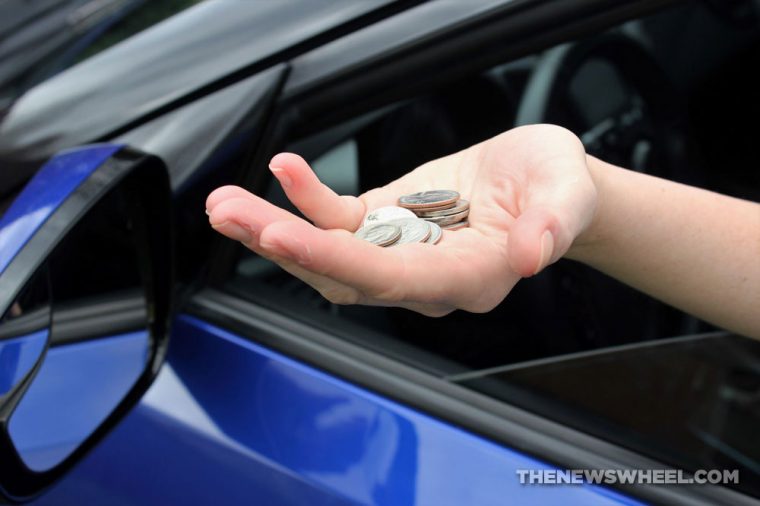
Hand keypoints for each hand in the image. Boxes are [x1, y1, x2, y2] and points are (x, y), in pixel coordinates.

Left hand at [206, 124, 596, 315]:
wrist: (541, 185)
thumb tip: (532, 256)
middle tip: (229, 214)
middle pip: (345, 274)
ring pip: (328, 255)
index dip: (337, 259)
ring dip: (275, 231)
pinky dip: (306, 198)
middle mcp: (425, 277)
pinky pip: (338, 219)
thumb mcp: (567, 193)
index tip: (283, 234)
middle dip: (285, 247)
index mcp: (469, 276)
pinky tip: (284, 170)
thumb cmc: (557, 188)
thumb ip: (553, 224)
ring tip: (224, 206)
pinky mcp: (385, 225)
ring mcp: (400, 253)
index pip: (392, 278)